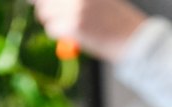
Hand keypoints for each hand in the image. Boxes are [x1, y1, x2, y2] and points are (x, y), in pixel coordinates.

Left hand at [33, 0, 147, 58]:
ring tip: (71, 23)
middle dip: (46, 7)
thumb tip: (39, 0)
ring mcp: (73, 7)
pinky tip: (75, 33)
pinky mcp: (72, 26)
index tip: (38, 2)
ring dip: (52, 20)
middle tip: (59, 14)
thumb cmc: (115, 17)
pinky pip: (51, 29)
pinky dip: (59, 33)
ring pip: (44, 13)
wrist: (133, 38)